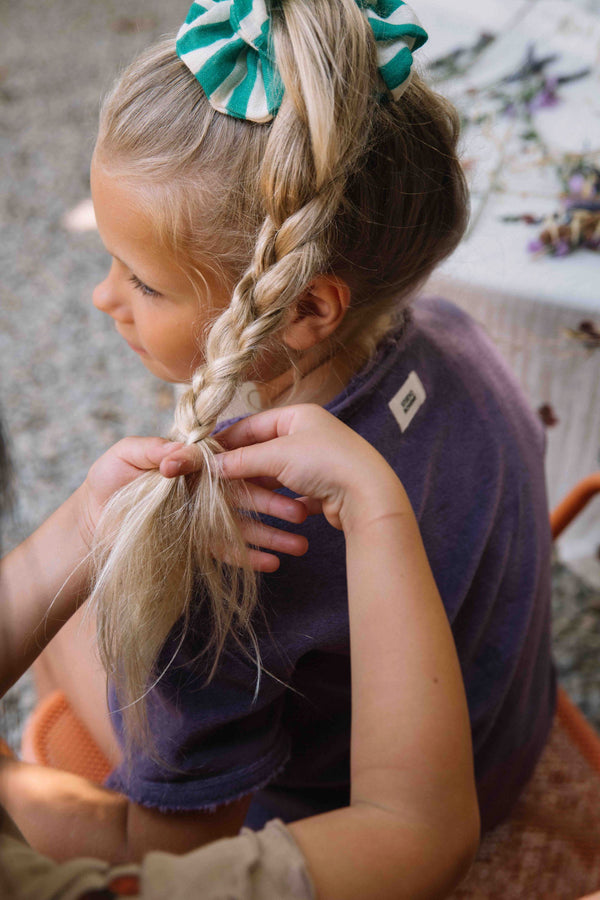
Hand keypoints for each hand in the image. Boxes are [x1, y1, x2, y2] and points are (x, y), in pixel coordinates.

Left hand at [79, 437, 308, 571]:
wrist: (89, 522)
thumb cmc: (107, 480)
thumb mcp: (126, 455)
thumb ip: (154, 448)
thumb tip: (181, 450)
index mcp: (194, 464)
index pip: (232, 464)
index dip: (258, 470)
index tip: (282, 476)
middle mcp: (204, 490)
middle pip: (246, 497)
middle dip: (275, 506)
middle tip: (301, 514)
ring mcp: (201, 519)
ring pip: (243, 526)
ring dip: (272, 537)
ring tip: (299, 545)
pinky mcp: (194, 544)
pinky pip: (225, 552)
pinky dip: (249, 558)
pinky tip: (272, 563)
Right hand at [198, 405, 405, 535]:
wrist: (368, 496)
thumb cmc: (326, 464)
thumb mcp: (277, 456)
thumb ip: (241, 459)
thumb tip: (210, 466)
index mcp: (298, 416)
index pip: (252, 425)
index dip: (226, 442)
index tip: (204, 459)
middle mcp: (309, 434)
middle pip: (263, 451)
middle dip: (242, 467)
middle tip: (216, 481)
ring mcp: (317, 462)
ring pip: (277, 475)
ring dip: (262, 488)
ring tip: (239, 498)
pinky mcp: (323, 488)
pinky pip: (293, 493)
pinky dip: (281, 501)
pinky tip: (270, 511)